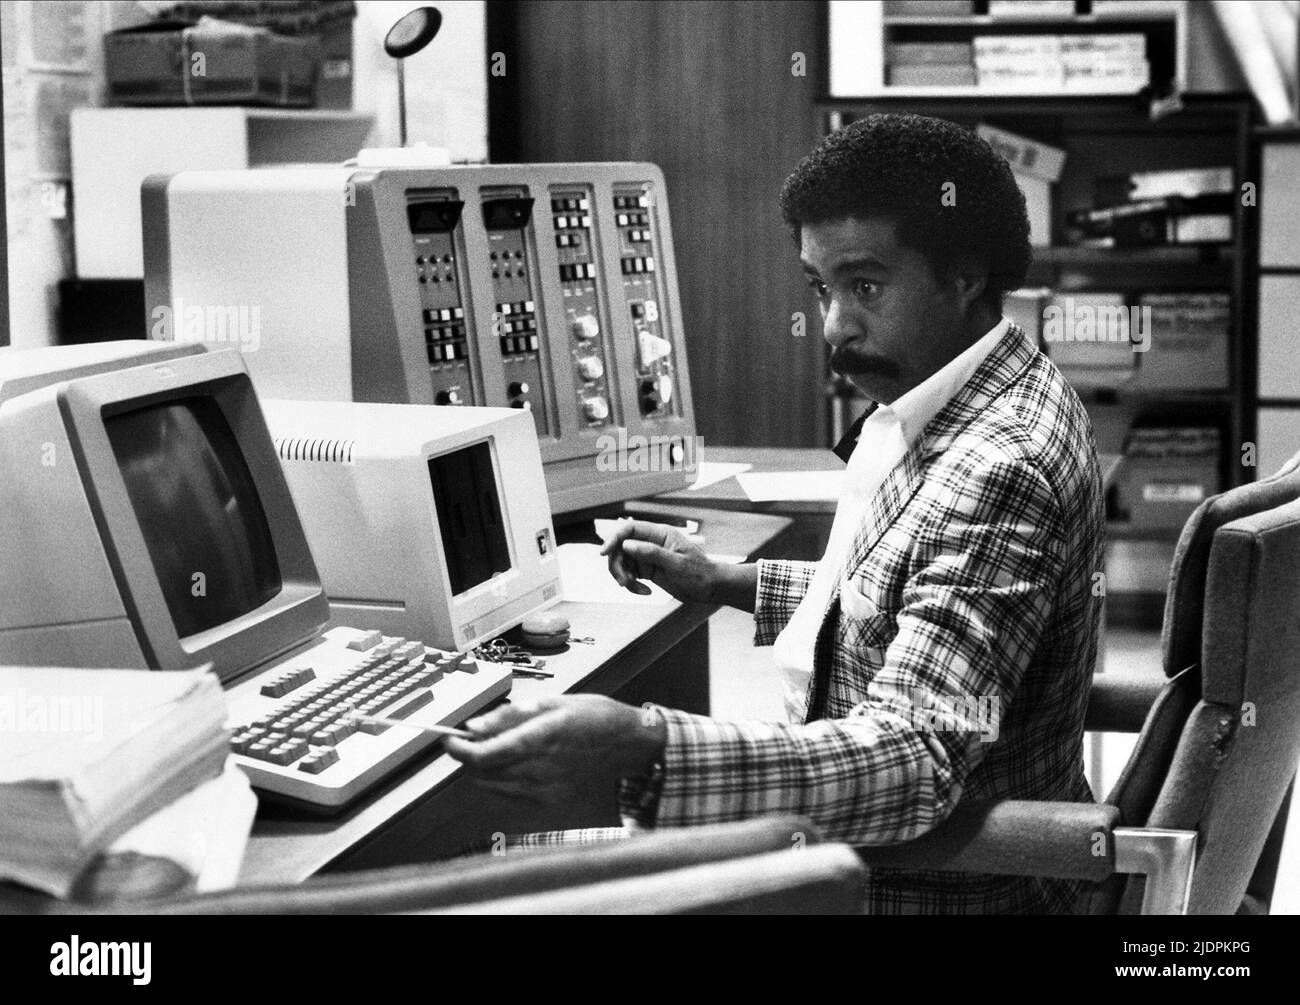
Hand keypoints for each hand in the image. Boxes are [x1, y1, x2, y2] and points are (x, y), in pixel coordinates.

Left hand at [444, 695, 666, 807]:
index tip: (449, 739)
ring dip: (484, 770)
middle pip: (482, 773)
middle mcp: (541, 768)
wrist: (629, 745)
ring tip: (496, 749)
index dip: (458, 750)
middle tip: (472, 739)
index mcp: (541, 738)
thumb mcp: (554, 701)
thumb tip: (474, 726)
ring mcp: (546, 789)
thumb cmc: (595, 716)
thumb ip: (511, 715)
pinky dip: (504, 780)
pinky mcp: (551, 801)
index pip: (483, 755)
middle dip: (469, 757)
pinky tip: (517, 764)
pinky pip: (512, 794)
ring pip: (493, 786)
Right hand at [599, 518, 717, 600]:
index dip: (614, 538)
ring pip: (623, 562)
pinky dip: (632, 585)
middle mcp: (652, 542)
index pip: (629, 529)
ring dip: (624, 577)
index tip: (603, 553)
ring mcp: (648, 556)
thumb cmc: (699, 573)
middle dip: (618, 565)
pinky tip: (645, 592)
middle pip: (621, 547)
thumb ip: (652, 553)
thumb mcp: (676, 564)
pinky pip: (631, 575)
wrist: (711, 588)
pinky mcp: (648, 570)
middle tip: (624, 583)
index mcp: (660, 534)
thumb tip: (627, 545)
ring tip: (637, 589)